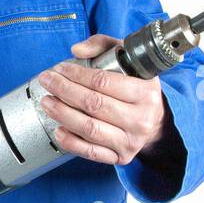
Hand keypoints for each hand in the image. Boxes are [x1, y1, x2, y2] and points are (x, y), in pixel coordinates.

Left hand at [37, 34, 167, 164]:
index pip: (103, 81)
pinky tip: (59, 130)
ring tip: (47, 103)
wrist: (155, 122)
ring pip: (89, 128)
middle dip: (64, 91)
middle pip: (93, 104)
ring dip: (62, 114)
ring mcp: (131, 141)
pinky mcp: (121, 157)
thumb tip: (77, 50)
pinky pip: (91, 152)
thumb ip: (103, 45)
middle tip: (47, 81)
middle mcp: (140, 119)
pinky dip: (71, 142)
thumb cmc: (138, 87)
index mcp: (145, 92)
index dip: (76, 74)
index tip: (60, 69)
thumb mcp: (128, 59)